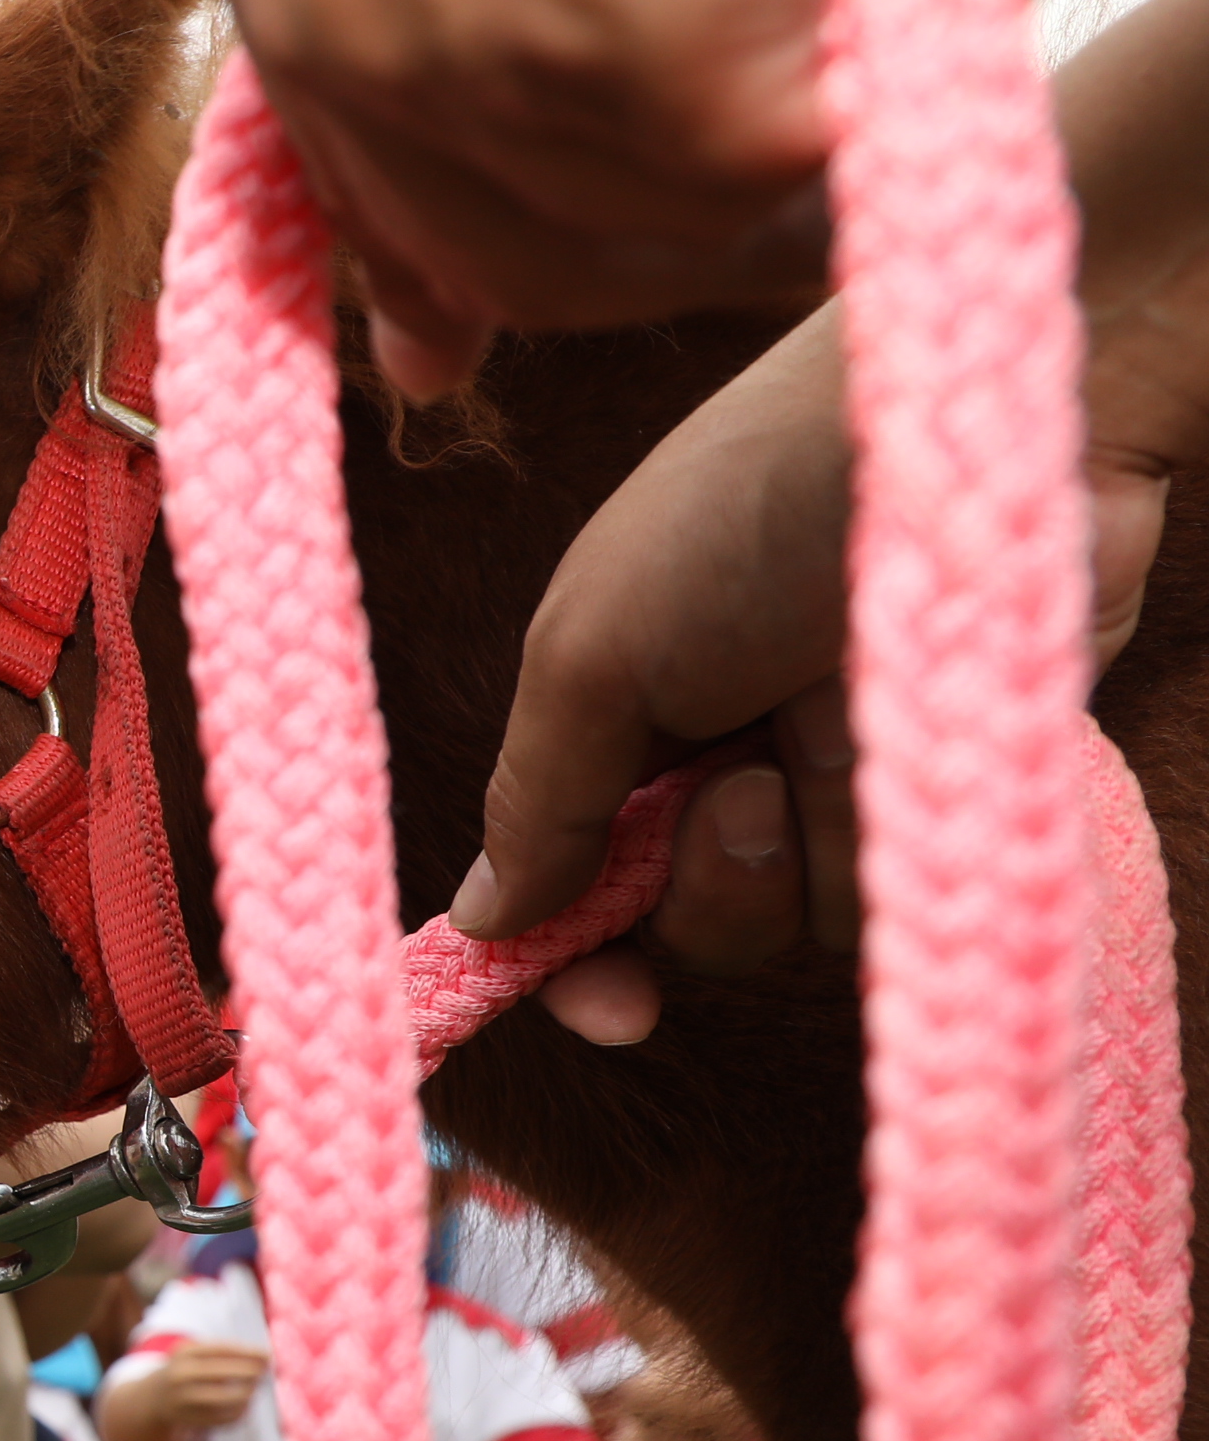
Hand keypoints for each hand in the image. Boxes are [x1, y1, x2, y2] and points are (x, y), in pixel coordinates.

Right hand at [144, 1343, 267, 1434]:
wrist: (155, 1399)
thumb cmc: (187, 1370)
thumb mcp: (195, 1354)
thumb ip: (225, 1353)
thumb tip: (264, 1358)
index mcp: (183, 1353)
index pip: (220, 1350)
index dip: (246, 1352)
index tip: (267, 1355)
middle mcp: (180, 1376)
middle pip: (223, 1374)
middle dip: (249, 1373)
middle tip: (263, 1373)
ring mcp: (184, 1399)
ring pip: (227, 1398)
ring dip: (247, 1394)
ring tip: (252, 1390)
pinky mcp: (191, 1420)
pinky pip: (226, 1418)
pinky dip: (240, 1411)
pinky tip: (243, 1405)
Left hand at [180, 0, 1084, 395]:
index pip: (352, 182)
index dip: (438, 273)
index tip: (457, 342)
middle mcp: (345, 22)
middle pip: (524, 257)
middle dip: (707, 198)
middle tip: (868, 49)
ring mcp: (477, 57)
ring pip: (687, 228)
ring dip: (852, 86)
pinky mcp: (638, 54)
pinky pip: (827, 143)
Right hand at [454, 284, 1168, 1045]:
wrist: (955, 432)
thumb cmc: (751, 503)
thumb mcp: (591, 648)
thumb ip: (538, 801)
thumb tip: (485, 924)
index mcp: (625, 718)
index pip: (577, 880)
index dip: (575, 959)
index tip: (610, 1007)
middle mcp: (728, 758)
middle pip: (684, 923)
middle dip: (697, 887)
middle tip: (728, 797)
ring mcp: (843, 776)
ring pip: (797, 926)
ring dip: (791, 855)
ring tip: (811, 734)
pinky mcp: (949, 787)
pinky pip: (898, 893)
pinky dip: (881, 838)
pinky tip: (889, 740)